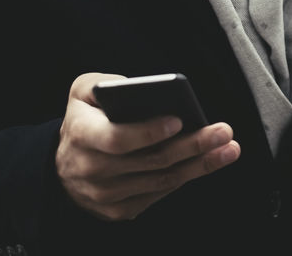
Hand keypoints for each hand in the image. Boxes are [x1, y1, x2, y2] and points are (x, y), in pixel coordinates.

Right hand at [55, 72, 240, 220]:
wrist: (64, 164)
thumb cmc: (84, 119)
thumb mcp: (84, 91)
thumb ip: (105, 82)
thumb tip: (138, 87)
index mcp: (82, 135)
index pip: (117, 138)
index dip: (149, 132)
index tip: (179, 120)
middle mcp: (91, 169)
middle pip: (150, 161)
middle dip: (192, 146)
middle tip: (223, 132)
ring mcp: (105, 194)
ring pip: (160, 180)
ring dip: (200, 165)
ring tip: (228, 148)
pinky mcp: (119, 209)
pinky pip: (159, 193)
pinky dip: (186, 177)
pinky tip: (208, 162)